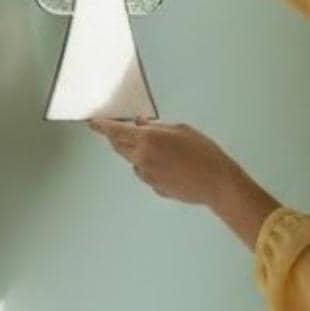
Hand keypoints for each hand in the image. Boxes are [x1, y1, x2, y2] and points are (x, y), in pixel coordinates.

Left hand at [88, 116, 233, 206]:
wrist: (216, 183)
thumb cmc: (203, 153)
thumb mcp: (181, 130)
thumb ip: (155, 126)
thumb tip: (139, 124)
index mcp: (148, 139)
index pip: (116, 131)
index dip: (102, 126)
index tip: (93, 123)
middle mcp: (142, 158)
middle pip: (119, 146)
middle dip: (117, 137)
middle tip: (122, 130)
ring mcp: (146, 175)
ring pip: (133, 160)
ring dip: (138, 152)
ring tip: (165, 151)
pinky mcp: (153, 187)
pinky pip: (145, 172)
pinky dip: (150, 166)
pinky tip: (171, 165)